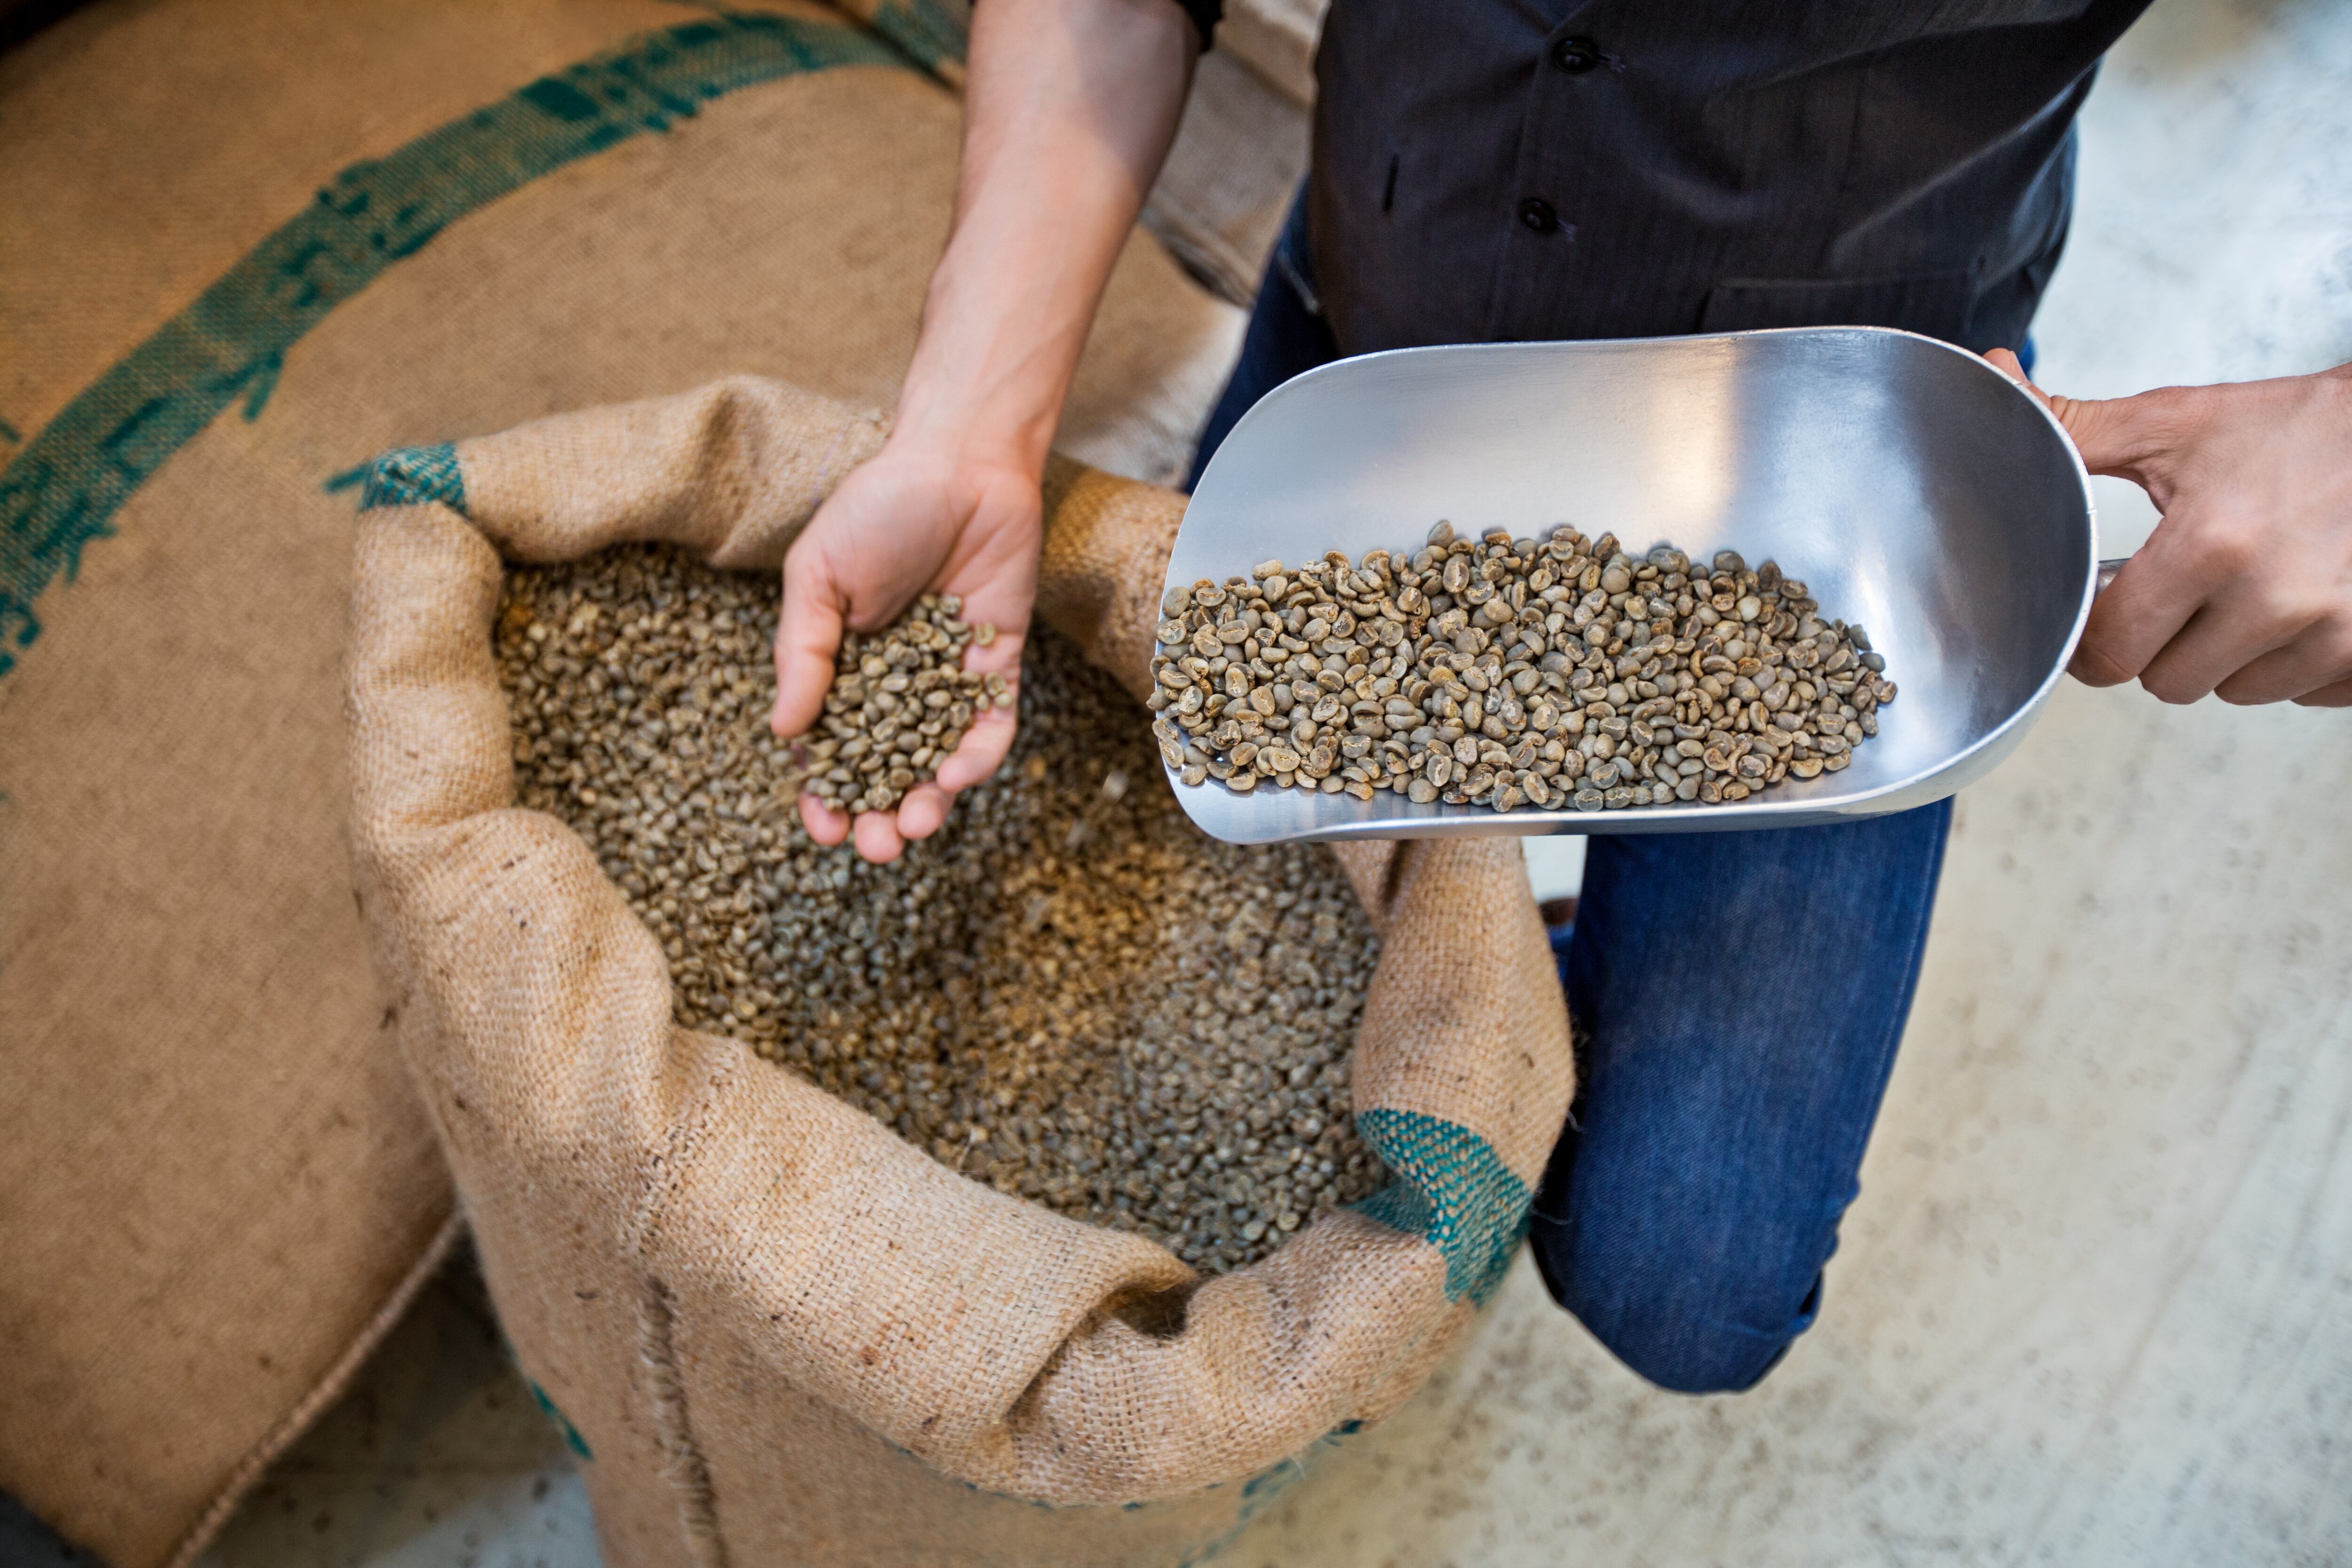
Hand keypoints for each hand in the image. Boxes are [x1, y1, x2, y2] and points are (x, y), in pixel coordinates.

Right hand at [770, 445, 1039, 860]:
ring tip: (916, 824)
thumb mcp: (818, 576)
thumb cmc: (878, 507)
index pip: (828, 747)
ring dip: (927, 800)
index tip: (824, 829)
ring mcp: (948, 677)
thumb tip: (785, 731)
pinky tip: (956, 775)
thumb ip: (804, 652)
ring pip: (938, 758)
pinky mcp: (998, 665)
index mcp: (841, 665)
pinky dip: (976, 755)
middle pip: (885, 767)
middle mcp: (895, 681)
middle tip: (876, 848)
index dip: (823, 793)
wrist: (960, 461)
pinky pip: (990, 724)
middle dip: (878, 813)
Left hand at [1986, 349, 2351, 705]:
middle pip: (2168, 681)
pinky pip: (2301, 695)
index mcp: (2214, 543)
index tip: (2101, 613)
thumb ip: (2076, 428)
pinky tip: (2295, 608)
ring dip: (2226, 656)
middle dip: (2159, 644)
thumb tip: (1994, 378)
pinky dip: (2289, 663)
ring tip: (2243, 590)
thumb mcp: (2177, 423)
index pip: (2112, 649)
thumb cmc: (2295, 427)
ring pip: (2234, 692)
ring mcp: (2334, 631)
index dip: (2093, 639)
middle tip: (2180, 592)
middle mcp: (2276, 596)